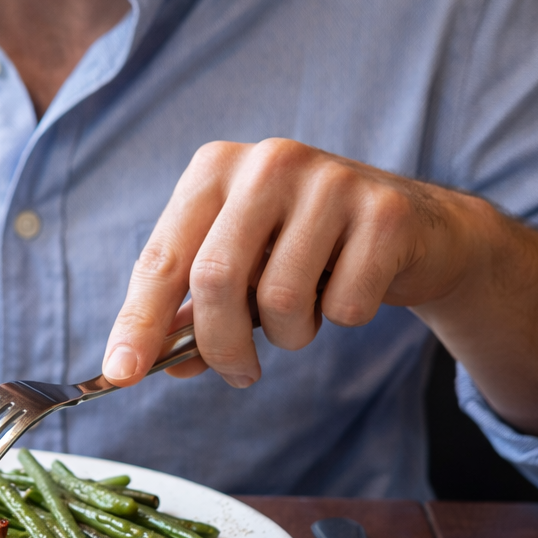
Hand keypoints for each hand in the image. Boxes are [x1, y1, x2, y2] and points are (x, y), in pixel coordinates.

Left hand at [102, 138, 494, 389]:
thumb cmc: (308, 250)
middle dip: (220, 346)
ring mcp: (330, 181)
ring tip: (305, 313)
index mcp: (214, 168)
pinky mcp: (385, 213)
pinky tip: (352, 287)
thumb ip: (191, 313)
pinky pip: (344, 305)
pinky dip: (343, 318)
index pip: (162, 257)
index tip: (119, 374)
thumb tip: (143, 363)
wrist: (418, 229)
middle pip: (215, 278)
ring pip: (281, 298)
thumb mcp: (243, 269)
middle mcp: (267, 162)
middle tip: (239, 375)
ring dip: (290, 334)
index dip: (138, 321)